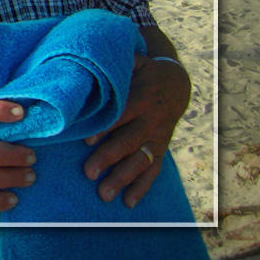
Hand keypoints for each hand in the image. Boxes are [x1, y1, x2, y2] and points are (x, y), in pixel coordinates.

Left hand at [82, 54, 190, 207]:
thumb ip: (113, 63)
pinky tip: (128, 202)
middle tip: (88, 172)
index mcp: (141, 97)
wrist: (177, 84)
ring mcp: (157, 137)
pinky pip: (153, 170)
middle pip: (128, 142)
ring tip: (104, 194)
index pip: (121, 115)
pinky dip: (142, 187)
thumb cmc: (142, 72)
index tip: (87, 141)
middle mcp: (151, 120)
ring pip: (140, 161)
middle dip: (109, 158)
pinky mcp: (161, 148)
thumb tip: (83, 57)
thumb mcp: (133, 62)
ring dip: (123, 179)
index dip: (105, 128)